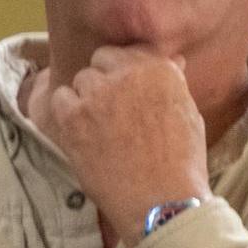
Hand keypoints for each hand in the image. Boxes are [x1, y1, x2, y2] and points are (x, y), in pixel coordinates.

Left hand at [27, 45, 211, 238]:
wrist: (161, 196)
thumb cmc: (180, 160)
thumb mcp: (187, 111)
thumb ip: (172, 82)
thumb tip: (171, 60)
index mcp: (161, 67)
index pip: (128, 51)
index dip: (122, 70)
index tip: (123, 90)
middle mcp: (129, 72)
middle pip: (100, 61)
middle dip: (102, 81)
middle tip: (108, 109)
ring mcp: (99, 92)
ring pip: (80, 80)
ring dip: (84, 97)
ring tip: (97, 126)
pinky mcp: (75, 116)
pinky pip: (59, 99)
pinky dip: (65, 113)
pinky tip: (80, 133)